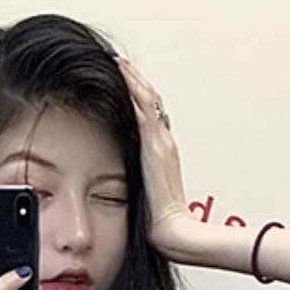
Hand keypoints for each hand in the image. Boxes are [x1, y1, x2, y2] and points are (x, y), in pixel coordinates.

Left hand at [111, 52, 192, 257]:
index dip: (138, 94)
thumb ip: (141, 178)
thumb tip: (129, 178)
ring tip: (116, 59)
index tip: (124, 79)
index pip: (151, 114)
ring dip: (131, 77)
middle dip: (133, 78)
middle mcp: (164, 141)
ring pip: (146, 98)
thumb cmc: (160, 220)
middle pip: (150, 99)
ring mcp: (160, 142)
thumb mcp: (148, 192)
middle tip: (117, 59)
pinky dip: (131, 89)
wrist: (174, 230)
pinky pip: (141, 109)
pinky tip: (119, 75)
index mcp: (163, 151)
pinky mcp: (153, 146)